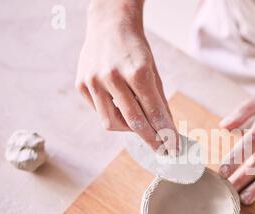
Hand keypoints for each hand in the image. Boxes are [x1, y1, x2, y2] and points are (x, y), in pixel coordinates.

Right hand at [75, 0, 178, 152]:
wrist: (109, 24)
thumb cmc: (135, 49)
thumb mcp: (153, 71)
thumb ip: (158, 100)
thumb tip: (165, 128)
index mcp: (137, 72)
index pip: (154, 113)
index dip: (166, 133)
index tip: (174, 148)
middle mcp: (113, 77)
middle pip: (134, 122)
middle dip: (150, 139)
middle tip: (161, 149)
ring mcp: (93, 81)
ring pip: (111, 123)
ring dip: (128, 128)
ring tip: (138, 123)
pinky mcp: (81, 84)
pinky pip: (98, 111)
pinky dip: (111, 113)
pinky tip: (118, 104)